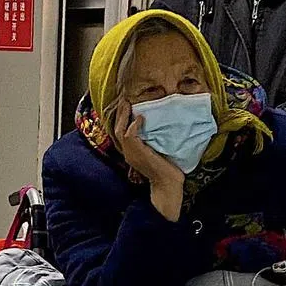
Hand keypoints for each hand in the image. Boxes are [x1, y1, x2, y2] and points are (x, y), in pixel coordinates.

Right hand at [116, 101, 183, 220]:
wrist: (168, 185)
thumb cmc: (167, 170)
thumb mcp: (158, 153)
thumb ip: (154, 143)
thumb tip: (161, 128)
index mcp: (131, 153)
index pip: (121, 133)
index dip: (122, 120)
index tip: (127, 107)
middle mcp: (128, 153)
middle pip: (117, 129)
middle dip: (120, 114)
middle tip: (124, 101)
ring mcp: (131, 153)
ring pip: (120, 130)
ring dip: (124, 116)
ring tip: (128, 104)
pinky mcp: (137, 152)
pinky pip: (130, 135)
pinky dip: (134, 125)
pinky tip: (140, 117)